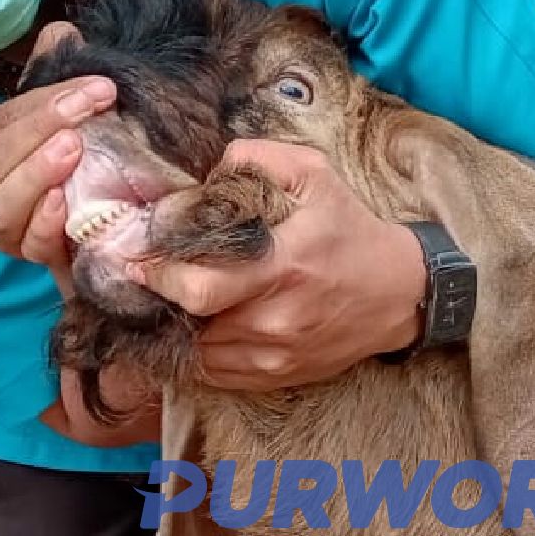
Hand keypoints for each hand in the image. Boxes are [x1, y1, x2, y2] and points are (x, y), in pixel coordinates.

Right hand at [0, 22, 116, 273]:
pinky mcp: (32, 261)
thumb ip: (54, 70)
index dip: (41, 104)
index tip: (97, 86)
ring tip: (73, 149)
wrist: (103, 214)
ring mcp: (1, 234)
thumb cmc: (69, 154)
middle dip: (38, 131)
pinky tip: (65, 201)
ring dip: (35, 176)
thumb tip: (61, 33)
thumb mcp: (62, 110)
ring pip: (0, 209)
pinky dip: (43, 223)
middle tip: (89, 108)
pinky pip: (28, 245)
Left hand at [138, 140, 425, 391]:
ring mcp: (277, 353)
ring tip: (177, 295)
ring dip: (182, 325)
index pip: (199, 285)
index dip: (158, 273)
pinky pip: (218, 373)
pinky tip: (204, 324)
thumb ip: (257, 159)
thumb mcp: (315, 175)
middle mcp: (277, 317)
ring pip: (200, 350)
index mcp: (284, 264)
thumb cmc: (350, 229)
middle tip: (146, 274)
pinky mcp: (278, 375)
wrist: (398, 292)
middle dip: (162, 297)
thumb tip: (209, 171)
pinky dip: (202, 350)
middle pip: (194, 321)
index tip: (136, 256)